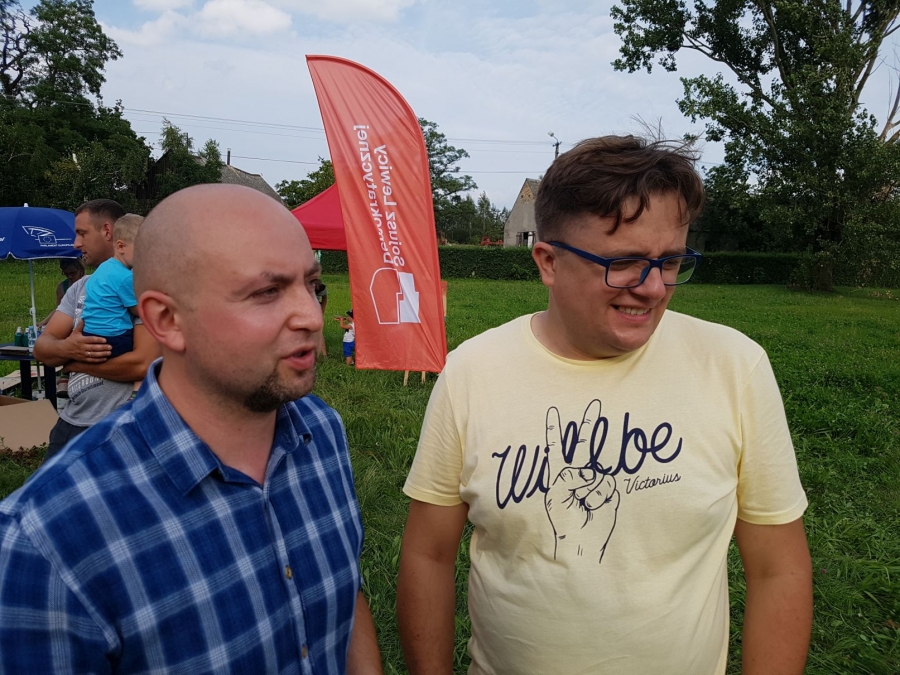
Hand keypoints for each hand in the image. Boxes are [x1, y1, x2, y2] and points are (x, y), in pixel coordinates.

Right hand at [68, 320, 111, 362]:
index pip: (91, 340)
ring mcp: (83, 354)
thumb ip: (80, 326)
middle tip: (110, 347)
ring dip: (102, 354)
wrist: (63, 350)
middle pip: (94, 348)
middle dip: (103, 348)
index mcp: (81, 340)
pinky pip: (92, 360)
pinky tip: (105, 358)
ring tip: (109, 352)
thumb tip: (83, 318)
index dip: (98, 340)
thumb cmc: (71, 340)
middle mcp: (82, 347)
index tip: (105, 340)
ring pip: (94, 354)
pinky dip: (98, 360)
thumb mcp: (75, 332)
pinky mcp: (83, 359)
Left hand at [544, 401, 619, 563]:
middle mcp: (578, 473)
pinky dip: (598, 496)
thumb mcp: (556, 493)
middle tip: (595, 404)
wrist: (581, 543)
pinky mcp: (609, 490)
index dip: (554, 429)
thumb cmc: (563, 520)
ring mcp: (595, 481)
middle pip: (584, 444)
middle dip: (589, 424)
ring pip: (595, 472)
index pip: (556, 446)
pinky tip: (594, 506)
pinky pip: (605, 483)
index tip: (552, 410)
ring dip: (588, 490)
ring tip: (583, 504)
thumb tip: (591, 472)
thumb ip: (569, 475)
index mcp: (559, 472)